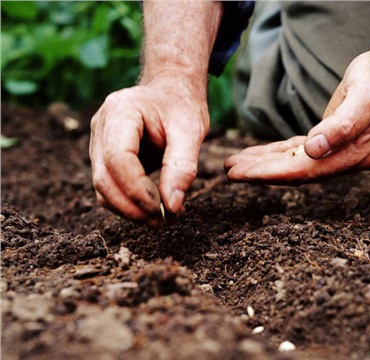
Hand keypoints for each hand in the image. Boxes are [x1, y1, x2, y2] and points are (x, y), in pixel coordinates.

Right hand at [89, 78, 207, 225]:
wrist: (170, 91)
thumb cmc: (181, 106)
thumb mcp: (191, 131)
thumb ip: (182, 167)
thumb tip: (172, 207)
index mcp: (120, 112)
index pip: (118, 159)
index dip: (138, 190)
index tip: (164, 209)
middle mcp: (101, 127)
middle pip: (104, 178)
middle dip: (133, 207)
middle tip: (164, 223)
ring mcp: (97, 142)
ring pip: (102, 188)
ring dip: (130, 211)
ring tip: (163, 220)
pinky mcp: (103, 157)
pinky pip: (109, 188)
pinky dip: (129, 204)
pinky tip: (155, 208)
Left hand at [225, 49, 369, 183]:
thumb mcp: (362, 100)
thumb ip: (340, 127)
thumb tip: (313, 150)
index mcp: (352, 156)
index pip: (305, 171)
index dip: (273, 173)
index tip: (245, 175)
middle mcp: (343, 159)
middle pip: (295, 171)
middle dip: (261, 172)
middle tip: (230, 172)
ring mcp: (336, 152)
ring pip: (293, 163)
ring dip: (264, 163)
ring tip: (234, 164)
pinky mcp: (328, 140)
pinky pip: (297, 151)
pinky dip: (276, 153)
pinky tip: (257, 154)